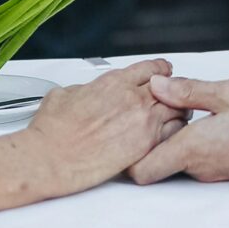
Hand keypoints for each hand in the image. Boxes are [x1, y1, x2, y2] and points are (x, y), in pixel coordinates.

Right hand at [24, 60, 182, 191]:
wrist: (50, 158)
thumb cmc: (52, 131)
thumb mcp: (64, 94)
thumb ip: (85, 89)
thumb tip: (87, 92)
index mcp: (114, 82)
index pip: (151, 69)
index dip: (160, 70)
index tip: (163, 72)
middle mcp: (132, 99)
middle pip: (170, 87)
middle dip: (172, 91)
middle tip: (173, 96)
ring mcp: (142, 122)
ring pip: (177, 109)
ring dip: (177, 111)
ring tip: (175, 116)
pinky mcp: (146, 146)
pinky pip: (174, 133)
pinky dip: (175, 132)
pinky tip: (170, 136)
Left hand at [127, 76, 228, 182]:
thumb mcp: (228, 92)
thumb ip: (187, 92)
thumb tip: (156, 87)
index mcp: (193, 149)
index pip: (140, 171)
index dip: (129, 151)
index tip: (132, 122)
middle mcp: (200, 168)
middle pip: (156, 163)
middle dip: (152, 136)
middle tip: (160, 104)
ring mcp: (215, 172)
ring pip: (179, 158)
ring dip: (177, 135)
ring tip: (189, 105)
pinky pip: (200, 158)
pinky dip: (196, 140)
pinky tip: (213, 116)